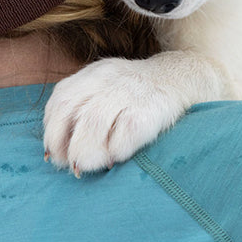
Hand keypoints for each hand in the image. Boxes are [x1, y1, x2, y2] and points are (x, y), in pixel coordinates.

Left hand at [43, 52, 226, 175]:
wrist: (188, 75)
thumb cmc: (140, 95)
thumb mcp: (108, 91)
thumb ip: (83, 114)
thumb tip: (60, 155)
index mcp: (93, 75)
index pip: (61, 100)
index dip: (52, 131)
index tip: (54, 154)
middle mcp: (107, 79)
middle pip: (71, 109)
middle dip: (64, 143)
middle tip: (71, 165)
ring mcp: (130, 91)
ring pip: (94, 120)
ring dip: (86, 150)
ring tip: (88, 167)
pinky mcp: (153, 106)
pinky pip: (127, 129)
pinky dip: (116, 148)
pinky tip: (117, 158)